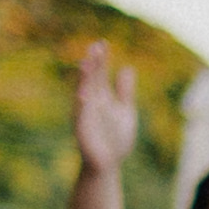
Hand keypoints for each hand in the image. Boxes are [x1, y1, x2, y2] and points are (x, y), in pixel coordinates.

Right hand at [72, 44, 138, 176]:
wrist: (108, 165)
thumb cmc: (115, 139)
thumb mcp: (126, 112)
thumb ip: (125, 92)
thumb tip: (128, 68)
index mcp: (101, 97)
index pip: (100, 74)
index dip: (102, 60)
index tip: (104, 43)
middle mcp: (91, 102)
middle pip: (91, 79)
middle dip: (93, 64)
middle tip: (95, 47)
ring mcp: (85, 115)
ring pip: (83, 93)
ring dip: (84, 79)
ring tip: (87, 63)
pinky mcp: (81, 129)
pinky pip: (80, 116)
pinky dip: (81, 105)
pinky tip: (83, 94)